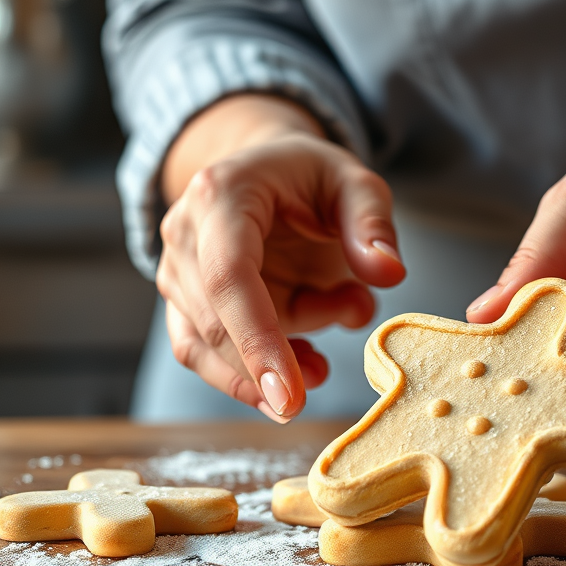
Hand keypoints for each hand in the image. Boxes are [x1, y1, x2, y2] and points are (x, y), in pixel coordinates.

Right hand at [156, 94, 404, 420]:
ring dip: (279, 358)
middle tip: (349, 324)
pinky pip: (206, 355)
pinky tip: (306, 363)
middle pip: (219, 322)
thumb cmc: (310, 175)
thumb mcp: (356, 183)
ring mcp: (177, 271)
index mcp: (221, 195)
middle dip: (287, 348)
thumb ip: (373, 225)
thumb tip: (388, 273)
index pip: (228, 277)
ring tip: (334, 334)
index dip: (257, 339)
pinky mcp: (184, 303)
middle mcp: (184, 234)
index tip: (290, 395)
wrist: (267, 170)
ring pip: (212, 346)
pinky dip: (254, 376)